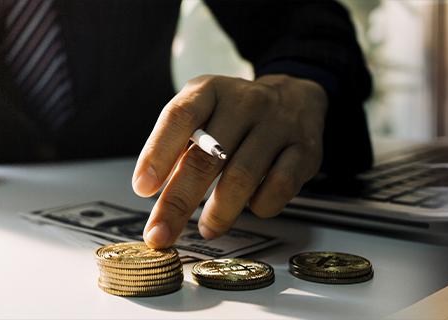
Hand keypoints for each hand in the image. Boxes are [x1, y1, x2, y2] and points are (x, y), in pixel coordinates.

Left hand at [132, 74, 326, 248]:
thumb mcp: (204, 112)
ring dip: (220, 211)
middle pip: (207, 157)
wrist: (296, 98)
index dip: (158, 153)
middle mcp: (246, 102)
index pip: (180, 117)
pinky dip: (260, 205)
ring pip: (243, 176)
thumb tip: (155, 192)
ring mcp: (278, 125)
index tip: (142, 189)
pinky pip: (280, 186)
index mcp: (211, 90)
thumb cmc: (237, 115)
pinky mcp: (305, 149)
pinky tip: (251, 207)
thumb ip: (180, 145)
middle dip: (179, 201)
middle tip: (161, 233)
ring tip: (207, 229)